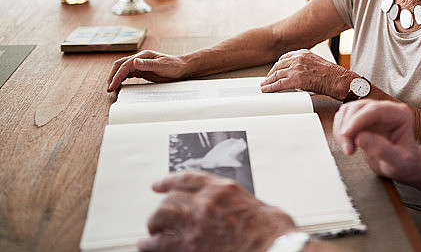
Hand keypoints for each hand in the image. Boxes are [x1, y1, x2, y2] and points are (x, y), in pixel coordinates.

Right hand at [107, 50, 187, 91]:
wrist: (183, 68)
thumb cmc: (174, 65)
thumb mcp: (162, 65)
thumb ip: (148, 64)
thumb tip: (134, 62)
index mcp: (143, 56)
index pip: (125, 65)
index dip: (117, 75)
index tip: (112, 85)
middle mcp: (140, 59)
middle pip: (120, 65)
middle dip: (113, 76)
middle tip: (109, 88)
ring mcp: (141, 65)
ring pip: (123, 70)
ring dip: (116, 78)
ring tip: (112, 88)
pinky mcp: (142, 71)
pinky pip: (129, 74)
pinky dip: (122, 79)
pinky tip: (120, 85)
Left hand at [137, 171, 294, 251]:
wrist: (272, 249)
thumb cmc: (271, 232)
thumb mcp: (257, 205)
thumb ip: (239, 203)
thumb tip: (235, 209)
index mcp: (223, 190)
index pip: (188, 179)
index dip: (169, 181)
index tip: (160, 185)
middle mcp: (206, 202)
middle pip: (171, 198)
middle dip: (162, 206)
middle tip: (158, 214)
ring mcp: (195, 224)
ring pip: (161, 216)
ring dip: (154, 223)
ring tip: (151, 230)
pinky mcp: (188, 246)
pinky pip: (159, 243)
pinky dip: (149, 244)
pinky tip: (146, 245)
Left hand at [261, 49, 351, 99]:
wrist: (337, 80)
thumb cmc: (331, 74)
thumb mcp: (315, 62)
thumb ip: (305, 64)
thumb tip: (297, 72)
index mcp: (302, 52)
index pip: (284, 58)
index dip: (277, 66)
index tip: (274, 71)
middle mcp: (298, 58)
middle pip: (278, 66)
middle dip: (271, 74)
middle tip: (266, 80)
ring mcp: (296, 68)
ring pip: (276, 75)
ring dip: (268, 81)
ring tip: (265, 86)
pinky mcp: (296, 80)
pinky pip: (279, 84)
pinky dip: (271, 87)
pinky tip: (267, 89)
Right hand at [333, 100, 420, 181]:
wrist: (404, 167)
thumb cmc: (406, 164)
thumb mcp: (398, 162)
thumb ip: (382, 149)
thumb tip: (360, 138)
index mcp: (400, 115)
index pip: (375, 110)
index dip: (357, 120)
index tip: (346, 135)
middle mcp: (386, 110)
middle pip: (359, 107)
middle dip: (348, 127)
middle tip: (348, 149)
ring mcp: (373, 114)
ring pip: (349, 110)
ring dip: (342, 129)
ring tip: (349, 149)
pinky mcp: (362, 120)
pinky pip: (344, 118)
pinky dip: (340, 131)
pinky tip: (348, 144)